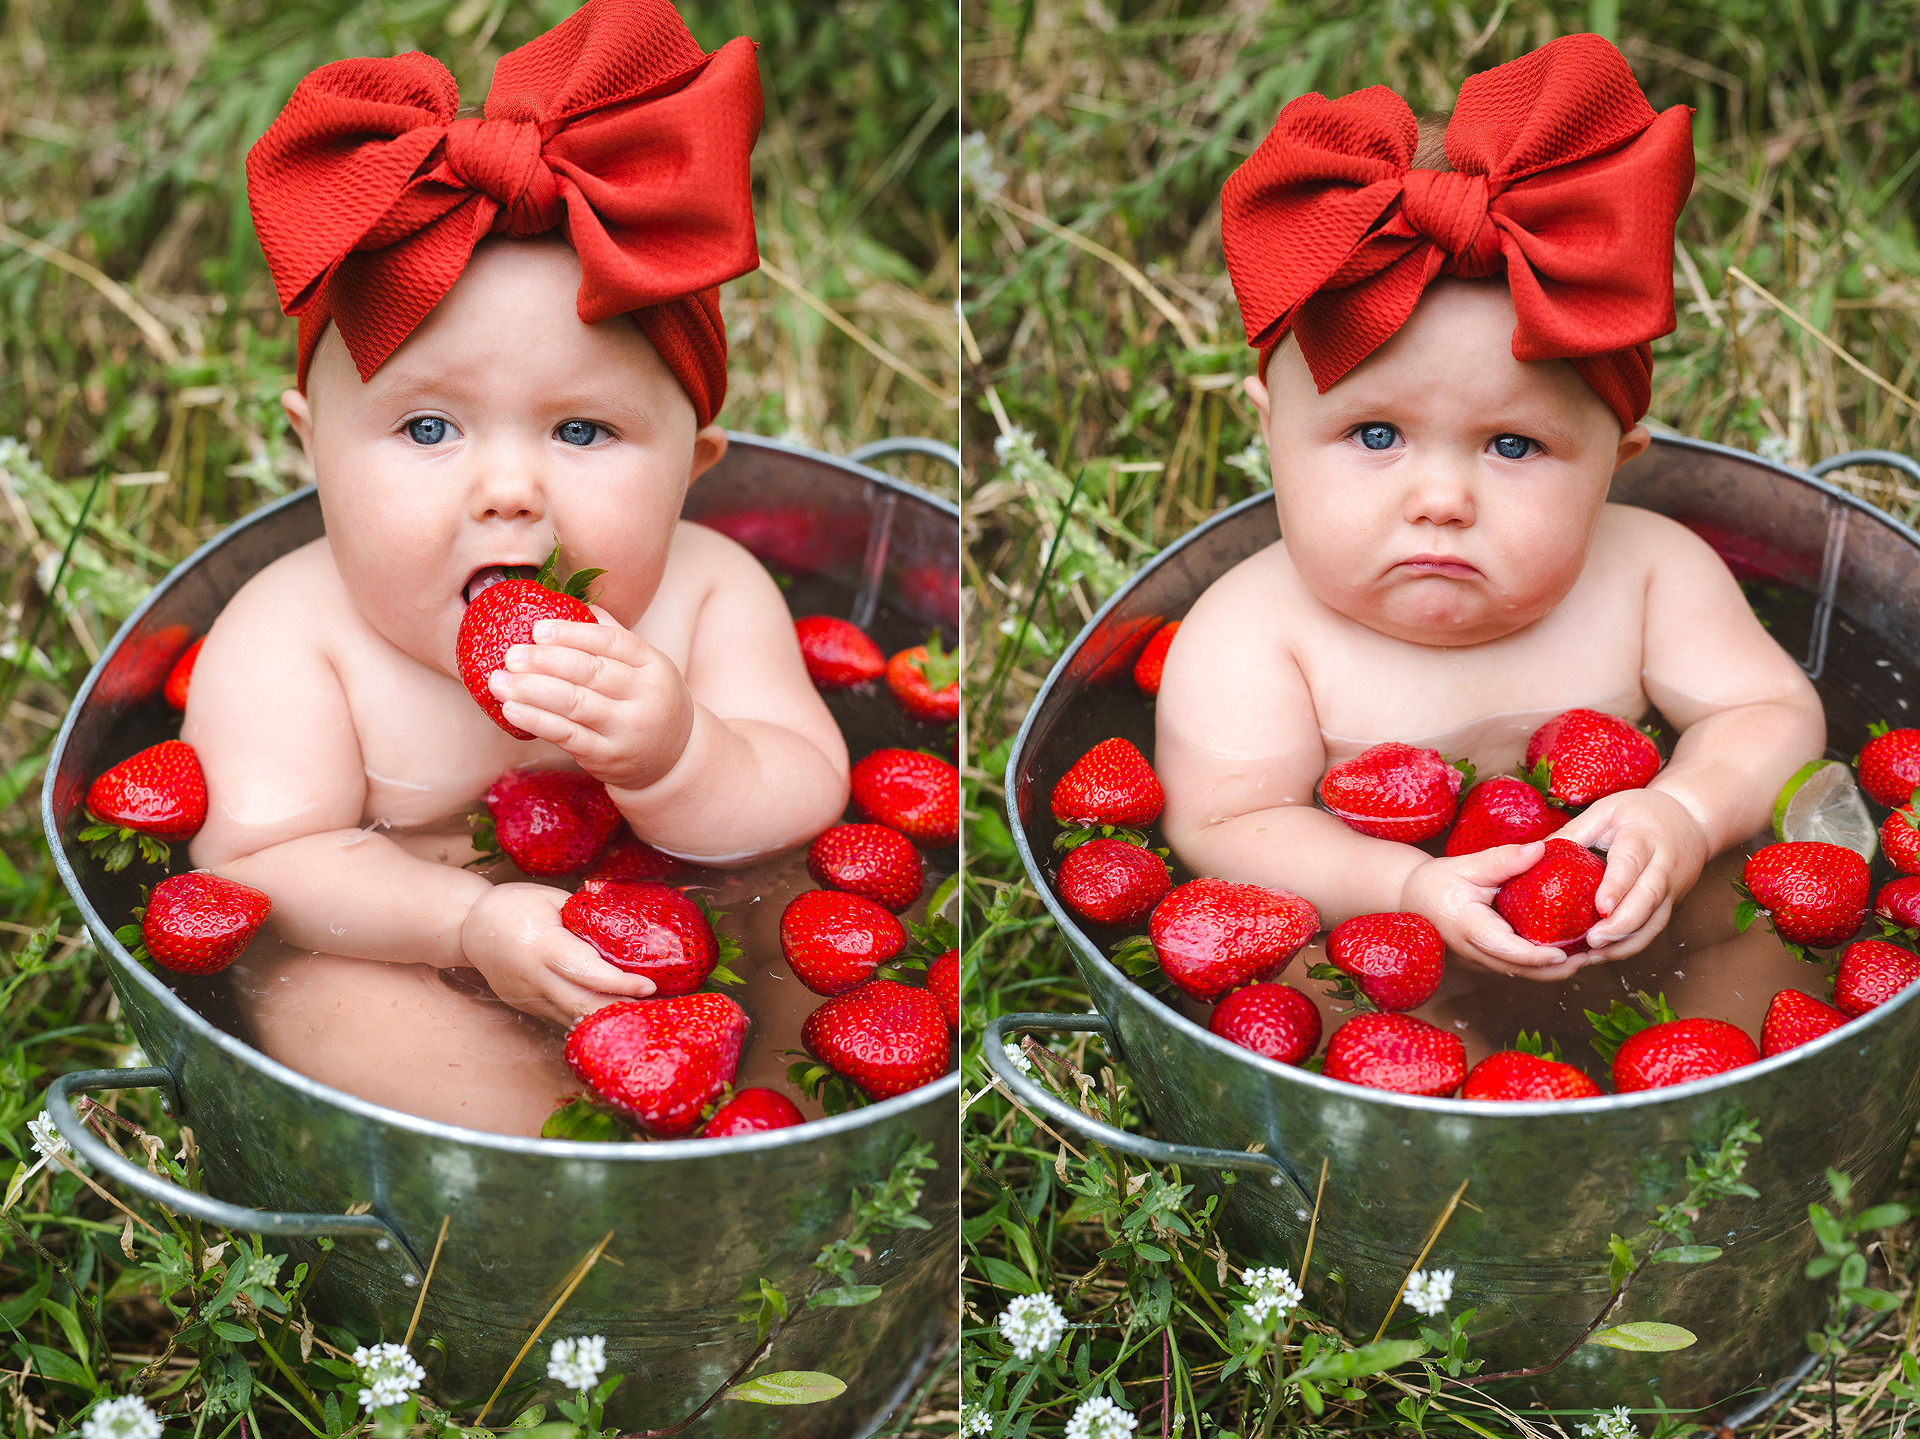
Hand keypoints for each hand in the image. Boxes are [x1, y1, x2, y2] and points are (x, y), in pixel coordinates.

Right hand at [459, 881, 653, 1026]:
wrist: (469, 928)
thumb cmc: (514, 906)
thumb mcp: (552, 899)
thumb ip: (586, 915)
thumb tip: (627, 922)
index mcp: (544, 948)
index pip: (587, 972)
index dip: (619, 983)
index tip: (648, 986)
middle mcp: (537, 979)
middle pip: (584, 1005)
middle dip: (621, 1010)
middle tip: (657, 1008)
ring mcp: (530, 998)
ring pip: (574, 1018)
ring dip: (608, 1019)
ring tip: (643, 1014)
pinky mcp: (528, 1007)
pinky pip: (563, 1017)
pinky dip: (588, 1018)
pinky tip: (613, 1015)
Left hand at [488, 607, 696, 791]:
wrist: (674, 756)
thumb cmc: (649, 700)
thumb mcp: (646, 666)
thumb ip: (612, 637)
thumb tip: (573, 603)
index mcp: (653, 665)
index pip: (613, 642)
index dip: (573, 633)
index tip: (537, 628)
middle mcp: (644, 697)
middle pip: (591, 672)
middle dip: (545, 661)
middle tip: (511, 654)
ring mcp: (626, 729)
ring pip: (575, 704)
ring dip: (532, 690)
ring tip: (499, 681)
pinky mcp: (607, 757)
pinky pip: (567, 736)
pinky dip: (537, 721)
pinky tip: (512, 709)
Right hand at [1400, 841, 1593, 979]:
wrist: (1410, 899)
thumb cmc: (1436, 881)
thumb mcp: (1467, 865)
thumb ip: (1504, 860)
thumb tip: (1542, 849)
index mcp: (1470, 927)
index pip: (1507, 949)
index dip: (1537, 956)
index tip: (1565, 953)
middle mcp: (1475, 951)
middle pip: (1522, 970)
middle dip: (1558, 969)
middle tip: (1593, 957)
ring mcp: (1480, 960)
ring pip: (1522, 973)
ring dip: (1555, 970)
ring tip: (1589, 955)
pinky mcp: (1486, 960)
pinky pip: (1517, 967)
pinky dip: (1542, 964)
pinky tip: (1567, 950)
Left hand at [1553, 787, 1711, 959]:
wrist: (1691, 819)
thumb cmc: (1640, 812)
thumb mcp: (1606, 810)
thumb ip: (1575, 831)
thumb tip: (1534, 851)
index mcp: (1643, 837)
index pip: (1631, 864)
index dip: (1617, 887)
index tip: (1600, 907)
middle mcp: (1663, 865)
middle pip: (1648, 899)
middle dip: (1622, 924)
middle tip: (1593, 941)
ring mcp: (1672, 888)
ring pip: (1654, 921)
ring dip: (1626, 942)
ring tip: (1594, 955)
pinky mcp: (1672, 903)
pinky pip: (1654, 928)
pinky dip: (1632, 944)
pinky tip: (1606, 954)